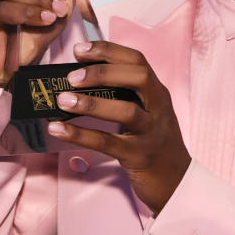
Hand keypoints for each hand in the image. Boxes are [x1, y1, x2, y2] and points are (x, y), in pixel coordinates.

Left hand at [47, 41, 190, 214]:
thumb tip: (82, 81)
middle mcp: (158, 109)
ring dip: (91, 103)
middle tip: (71, 76)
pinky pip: (107, 143)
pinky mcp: (138, 156)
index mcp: (158, 93)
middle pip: (138, 77)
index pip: (137, 61)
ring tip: (62, 101)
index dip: (108, 51)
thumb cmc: (155, 145)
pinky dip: (80, 135)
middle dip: (102, 72)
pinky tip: (58, 129)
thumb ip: (125, 96)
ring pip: (126, 111)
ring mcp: (150, 133)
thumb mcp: (148, 114)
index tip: (80, 50)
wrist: (177, 183)